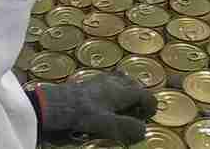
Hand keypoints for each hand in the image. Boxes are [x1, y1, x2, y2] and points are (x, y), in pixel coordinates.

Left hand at [36, 72, 156, 144]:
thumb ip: (128, 127)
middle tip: (136, 113)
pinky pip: (109, 81)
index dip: (151, 107)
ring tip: (124, 107)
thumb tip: (143, 130)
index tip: (147, 118)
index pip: (146, 95)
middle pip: (135, 85)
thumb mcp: (108, 124)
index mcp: (122, 90)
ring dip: (127, 92)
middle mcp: (114, 81)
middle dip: (140, 98)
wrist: (58, 103)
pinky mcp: (90, 82)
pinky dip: (114, 89)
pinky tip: (106, 101)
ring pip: (122, 80)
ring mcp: (101, 79)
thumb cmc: (84, 113)